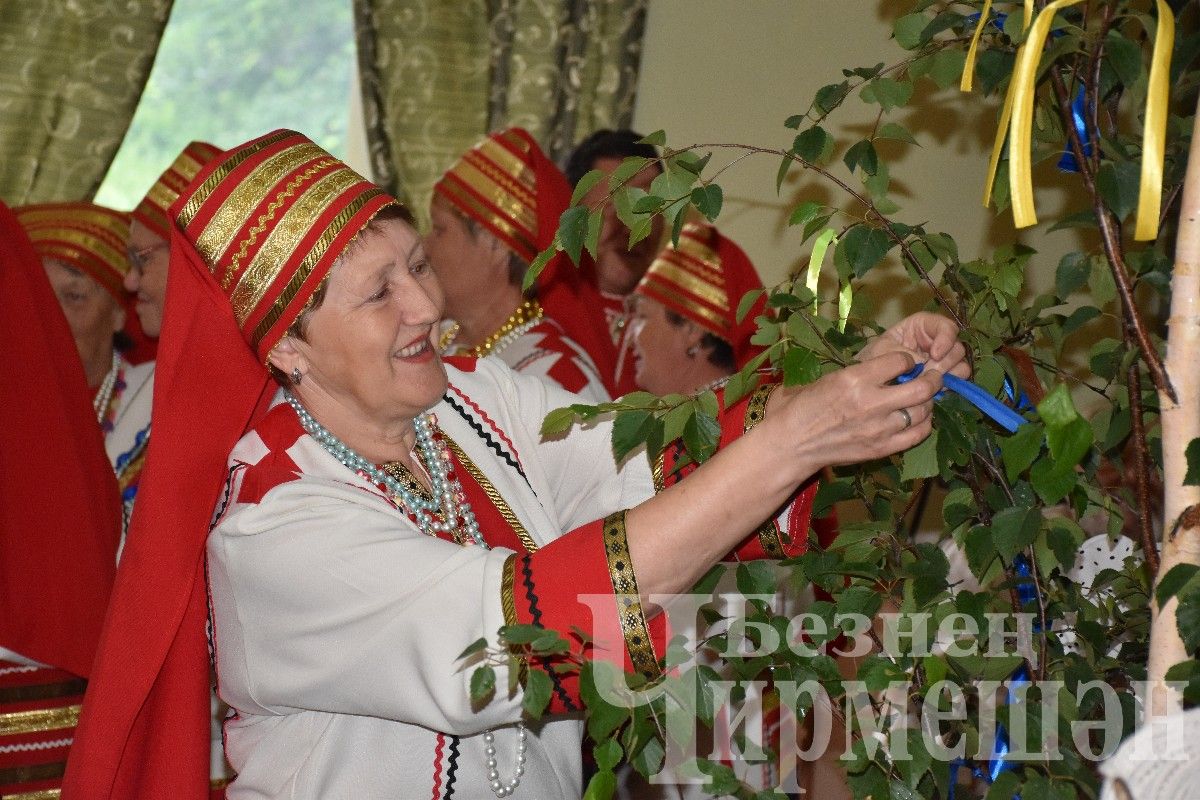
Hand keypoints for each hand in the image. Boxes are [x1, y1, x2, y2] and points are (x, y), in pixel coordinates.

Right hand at [763, 351, 943, 475]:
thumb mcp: (830, 379)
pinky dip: (923, 425)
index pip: (900, 361)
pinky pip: (917, 435)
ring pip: (923, 412)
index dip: (907, 360)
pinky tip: (917, 420)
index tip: (905, 363)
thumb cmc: (805, 407)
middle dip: (933, 379)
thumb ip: (862, 373)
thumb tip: (890, 368)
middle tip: (933, 376)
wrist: (792, 444)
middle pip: (921, 388)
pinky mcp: (881, 449)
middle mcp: (871, 403)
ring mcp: (878, 429)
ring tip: (923, 399)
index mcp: (854, 379)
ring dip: (927, 403)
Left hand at [858, 312, 969, 379]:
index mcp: (923, 326)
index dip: (946, 339)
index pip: (946, 326)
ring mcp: (943, 360)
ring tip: (926, 381)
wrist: (868, 379)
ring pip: (961, 364)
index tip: (935, 354)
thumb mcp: (882, 351)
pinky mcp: (944, 376)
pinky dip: (949, 384)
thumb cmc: (874, 357)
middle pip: (957, 347)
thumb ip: (903, 355)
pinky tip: (933, 389)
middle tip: (928, 372)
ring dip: (947, 374)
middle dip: (945, 362)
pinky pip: (958, 379)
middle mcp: (937, 341)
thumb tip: (923, 366)